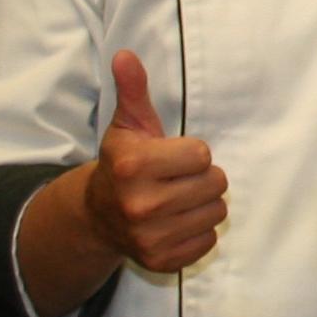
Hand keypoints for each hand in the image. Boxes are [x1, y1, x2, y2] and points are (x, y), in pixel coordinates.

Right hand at [80, 49, 227, 273]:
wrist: (98, 216)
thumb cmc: (123, 163)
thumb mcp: (127, 125)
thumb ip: (132, 90)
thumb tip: (125, 55)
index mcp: (133, 167)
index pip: (203, 155)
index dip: (192, 153)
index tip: (172, 156)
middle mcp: (140, 205)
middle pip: (216, 184)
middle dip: (203, 178)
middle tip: (178, 179)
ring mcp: (150, 238)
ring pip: (217, 212)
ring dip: (204, 204)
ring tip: (179, 200)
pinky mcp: (161, 261)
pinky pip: (209, 241)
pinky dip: (199, 231)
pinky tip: (177, 222)